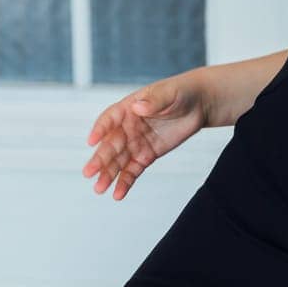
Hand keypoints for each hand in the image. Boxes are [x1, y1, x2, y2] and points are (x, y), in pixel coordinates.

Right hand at [81, 72, 209, 199]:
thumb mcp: (169, 93)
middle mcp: (127, 127)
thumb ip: (154, 101)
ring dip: (108, 175)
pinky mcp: (146, 155)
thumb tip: (138, 106)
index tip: (92, 141)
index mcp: (128, 108)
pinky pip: (132, 170)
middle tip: (89, 172)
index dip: (100, 129)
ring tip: (99, 189)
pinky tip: (118, 194)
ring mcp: (136, 143)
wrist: (199, 104)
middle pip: (111, 144)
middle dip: (100, 159)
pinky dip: (125, 182)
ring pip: (118, 161)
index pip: (109, 119)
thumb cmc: (181, 92)